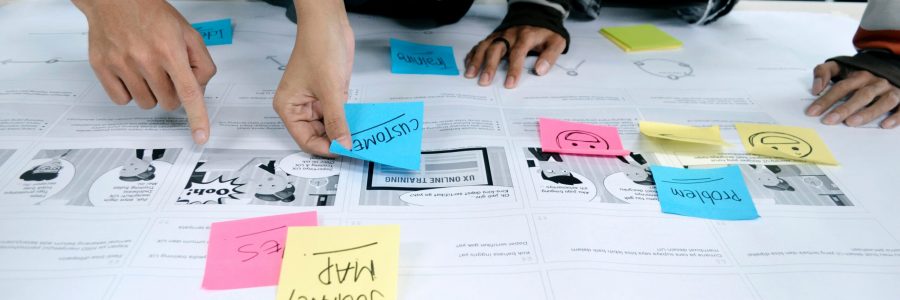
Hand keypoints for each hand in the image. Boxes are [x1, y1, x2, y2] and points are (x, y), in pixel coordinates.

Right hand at [73, 0, 215, 143]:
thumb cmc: (152, 13)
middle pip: (169, 102)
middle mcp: (145, 58)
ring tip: (148, 69)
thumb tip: (199, 89)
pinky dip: (129, 93)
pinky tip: (131, 74)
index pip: (188, 92)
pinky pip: (121, 100)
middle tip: (168, 74)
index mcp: (170, 49)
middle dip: (173, 93)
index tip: (201, 137)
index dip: (197, 117)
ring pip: (146, 104)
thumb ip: (201, 62)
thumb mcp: (188, 33)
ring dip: (151, 93)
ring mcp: (121, 64)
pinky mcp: (102, 68)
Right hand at [274, 0, 353, 156]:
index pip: (305, 139)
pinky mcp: (329, 94)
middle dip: (335, 141)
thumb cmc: (319, 48)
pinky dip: (348, 120)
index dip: (324, 148)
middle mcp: (300, 107)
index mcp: (289, 107)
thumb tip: (343, 145)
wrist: (329, 24)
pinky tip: (360, 126)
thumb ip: (336, 120)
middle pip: (317, 135)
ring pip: (329, 126)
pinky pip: (338, 114)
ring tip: (360, 139)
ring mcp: (315, 101)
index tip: (344, 153)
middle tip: (356, 148)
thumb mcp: (330, 90)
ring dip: (343, 132)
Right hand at [464, 25, 565, 88]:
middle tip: (484, 82)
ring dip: (476, 60)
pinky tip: (468, 65)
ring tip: (470, 74)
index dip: (513, 69)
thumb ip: (550, 56)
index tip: (510, 84)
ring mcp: (499, 35)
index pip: (518, 52)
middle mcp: (510, 35)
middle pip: (496, 49)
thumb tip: (540, 70)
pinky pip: (480, 44)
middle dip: (489, 66)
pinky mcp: (493, 37)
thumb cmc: (545, 33)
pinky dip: (472, 55)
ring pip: (485, 46)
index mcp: (526, 36)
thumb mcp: (556, 42)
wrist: (537, 16)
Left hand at [808, 61, 899, 128]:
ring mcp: (891, 90)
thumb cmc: (859, 73)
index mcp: (859, 75)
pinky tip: (885, 125)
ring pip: (883, 101)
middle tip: (829, 120)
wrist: (889, 66)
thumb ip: (823, 72)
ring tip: (851, 123)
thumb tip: (815, 88)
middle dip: (844, 108)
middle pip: (861, 95)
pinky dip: (896, 116)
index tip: (812, 112)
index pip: (841, 87)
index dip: (826, 100)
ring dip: (868, 112)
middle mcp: (876, 82)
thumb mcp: (840, 67)